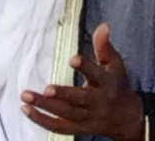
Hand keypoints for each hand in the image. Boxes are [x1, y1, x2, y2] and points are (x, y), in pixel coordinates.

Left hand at [20, 23, 143, 140]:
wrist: (128, 118)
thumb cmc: (117, 84)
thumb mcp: (115, 64)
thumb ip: (104, 46)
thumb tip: (103, 25)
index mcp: (107, 83)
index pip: (97, 74)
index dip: (86, 67)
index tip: (73, 59)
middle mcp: (98, 101)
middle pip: (80, 99)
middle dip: (63, 94)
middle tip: (46, 89)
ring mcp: (88, 117)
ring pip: (66, 114)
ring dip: (45, 107)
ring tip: (25, 96)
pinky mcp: (79, 128)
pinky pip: (59, 127)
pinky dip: (42, 121)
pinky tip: (26, 110)